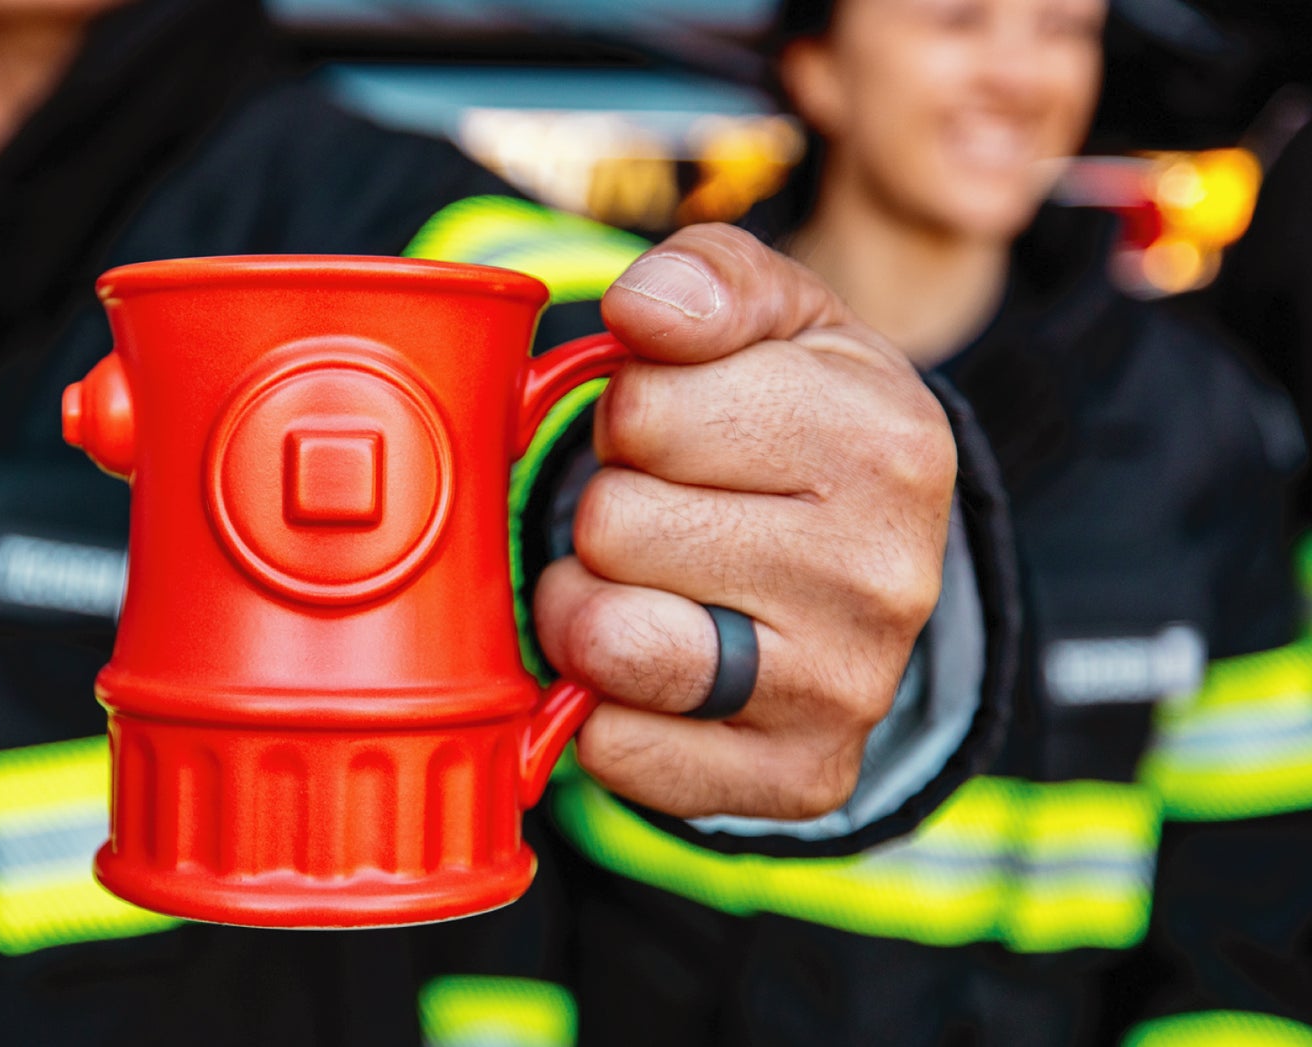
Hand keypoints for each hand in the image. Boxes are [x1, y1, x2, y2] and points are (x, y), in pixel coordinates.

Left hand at [533, 224, 955, 820]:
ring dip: (589, 608)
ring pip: (605, 641)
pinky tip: (657, 671)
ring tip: (647, 585)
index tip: (681, 432)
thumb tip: (642, 312)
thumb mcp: (775, 316)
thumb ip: (706, 278)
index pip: (642, 409)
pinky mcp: (798, 778)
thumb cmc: (796, 420)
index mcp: (884, 439)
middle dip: (611, 509)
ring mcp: (844, 688)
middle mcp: (884, 574)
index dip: (633, 415)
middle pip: (613, 524)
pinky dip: (604, 709)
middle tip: (670, 514)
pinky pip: (617, 749)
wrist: (874, 560)